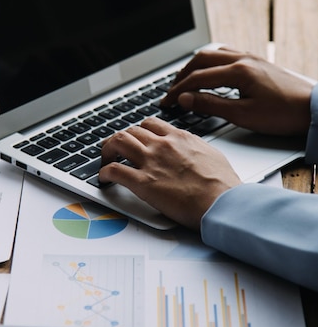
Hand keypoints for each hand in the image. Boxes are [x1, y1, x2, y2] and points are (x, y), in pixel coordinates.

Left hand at [99, 117, 240, 229]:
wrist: (222, 202)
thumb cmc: (223, 185)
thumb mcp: (212, 155)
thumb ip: (196, 149)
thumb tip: (192, 151)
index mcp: (179, 138)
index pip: (151, 124)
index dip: (139, 131)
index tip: (136, 138)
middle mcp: (162, 145)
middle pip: (131, 131)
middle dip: (119, 139)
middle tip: (115, 149)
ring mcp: (151, 162)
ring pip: (118, 142)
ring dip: (107, 149)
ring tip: (105, 159)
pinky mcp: (143, 183)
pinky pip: (114, 170)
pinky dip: (104, 172)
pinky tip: (104, 178)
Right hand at [161, 48, 312, 134]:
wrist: (313, 109)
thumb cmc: (283, 114)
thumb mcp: (243, 115)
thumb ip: (211, 105)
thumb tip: (186, 100)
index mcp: (238, 71)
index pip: (197, 78)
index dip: (178, 91)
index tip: (166, 103)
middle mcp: (243, 59)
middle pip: (201, 60)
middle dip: (182, 76)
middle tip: (171, 92)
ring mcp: (251, 58)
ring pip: (213, 54)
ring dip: (195, 66)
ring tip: (185, 80)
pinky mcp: (257, 62)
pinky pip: (227, 54)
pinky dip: (211, 61)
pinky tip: (209, 71)